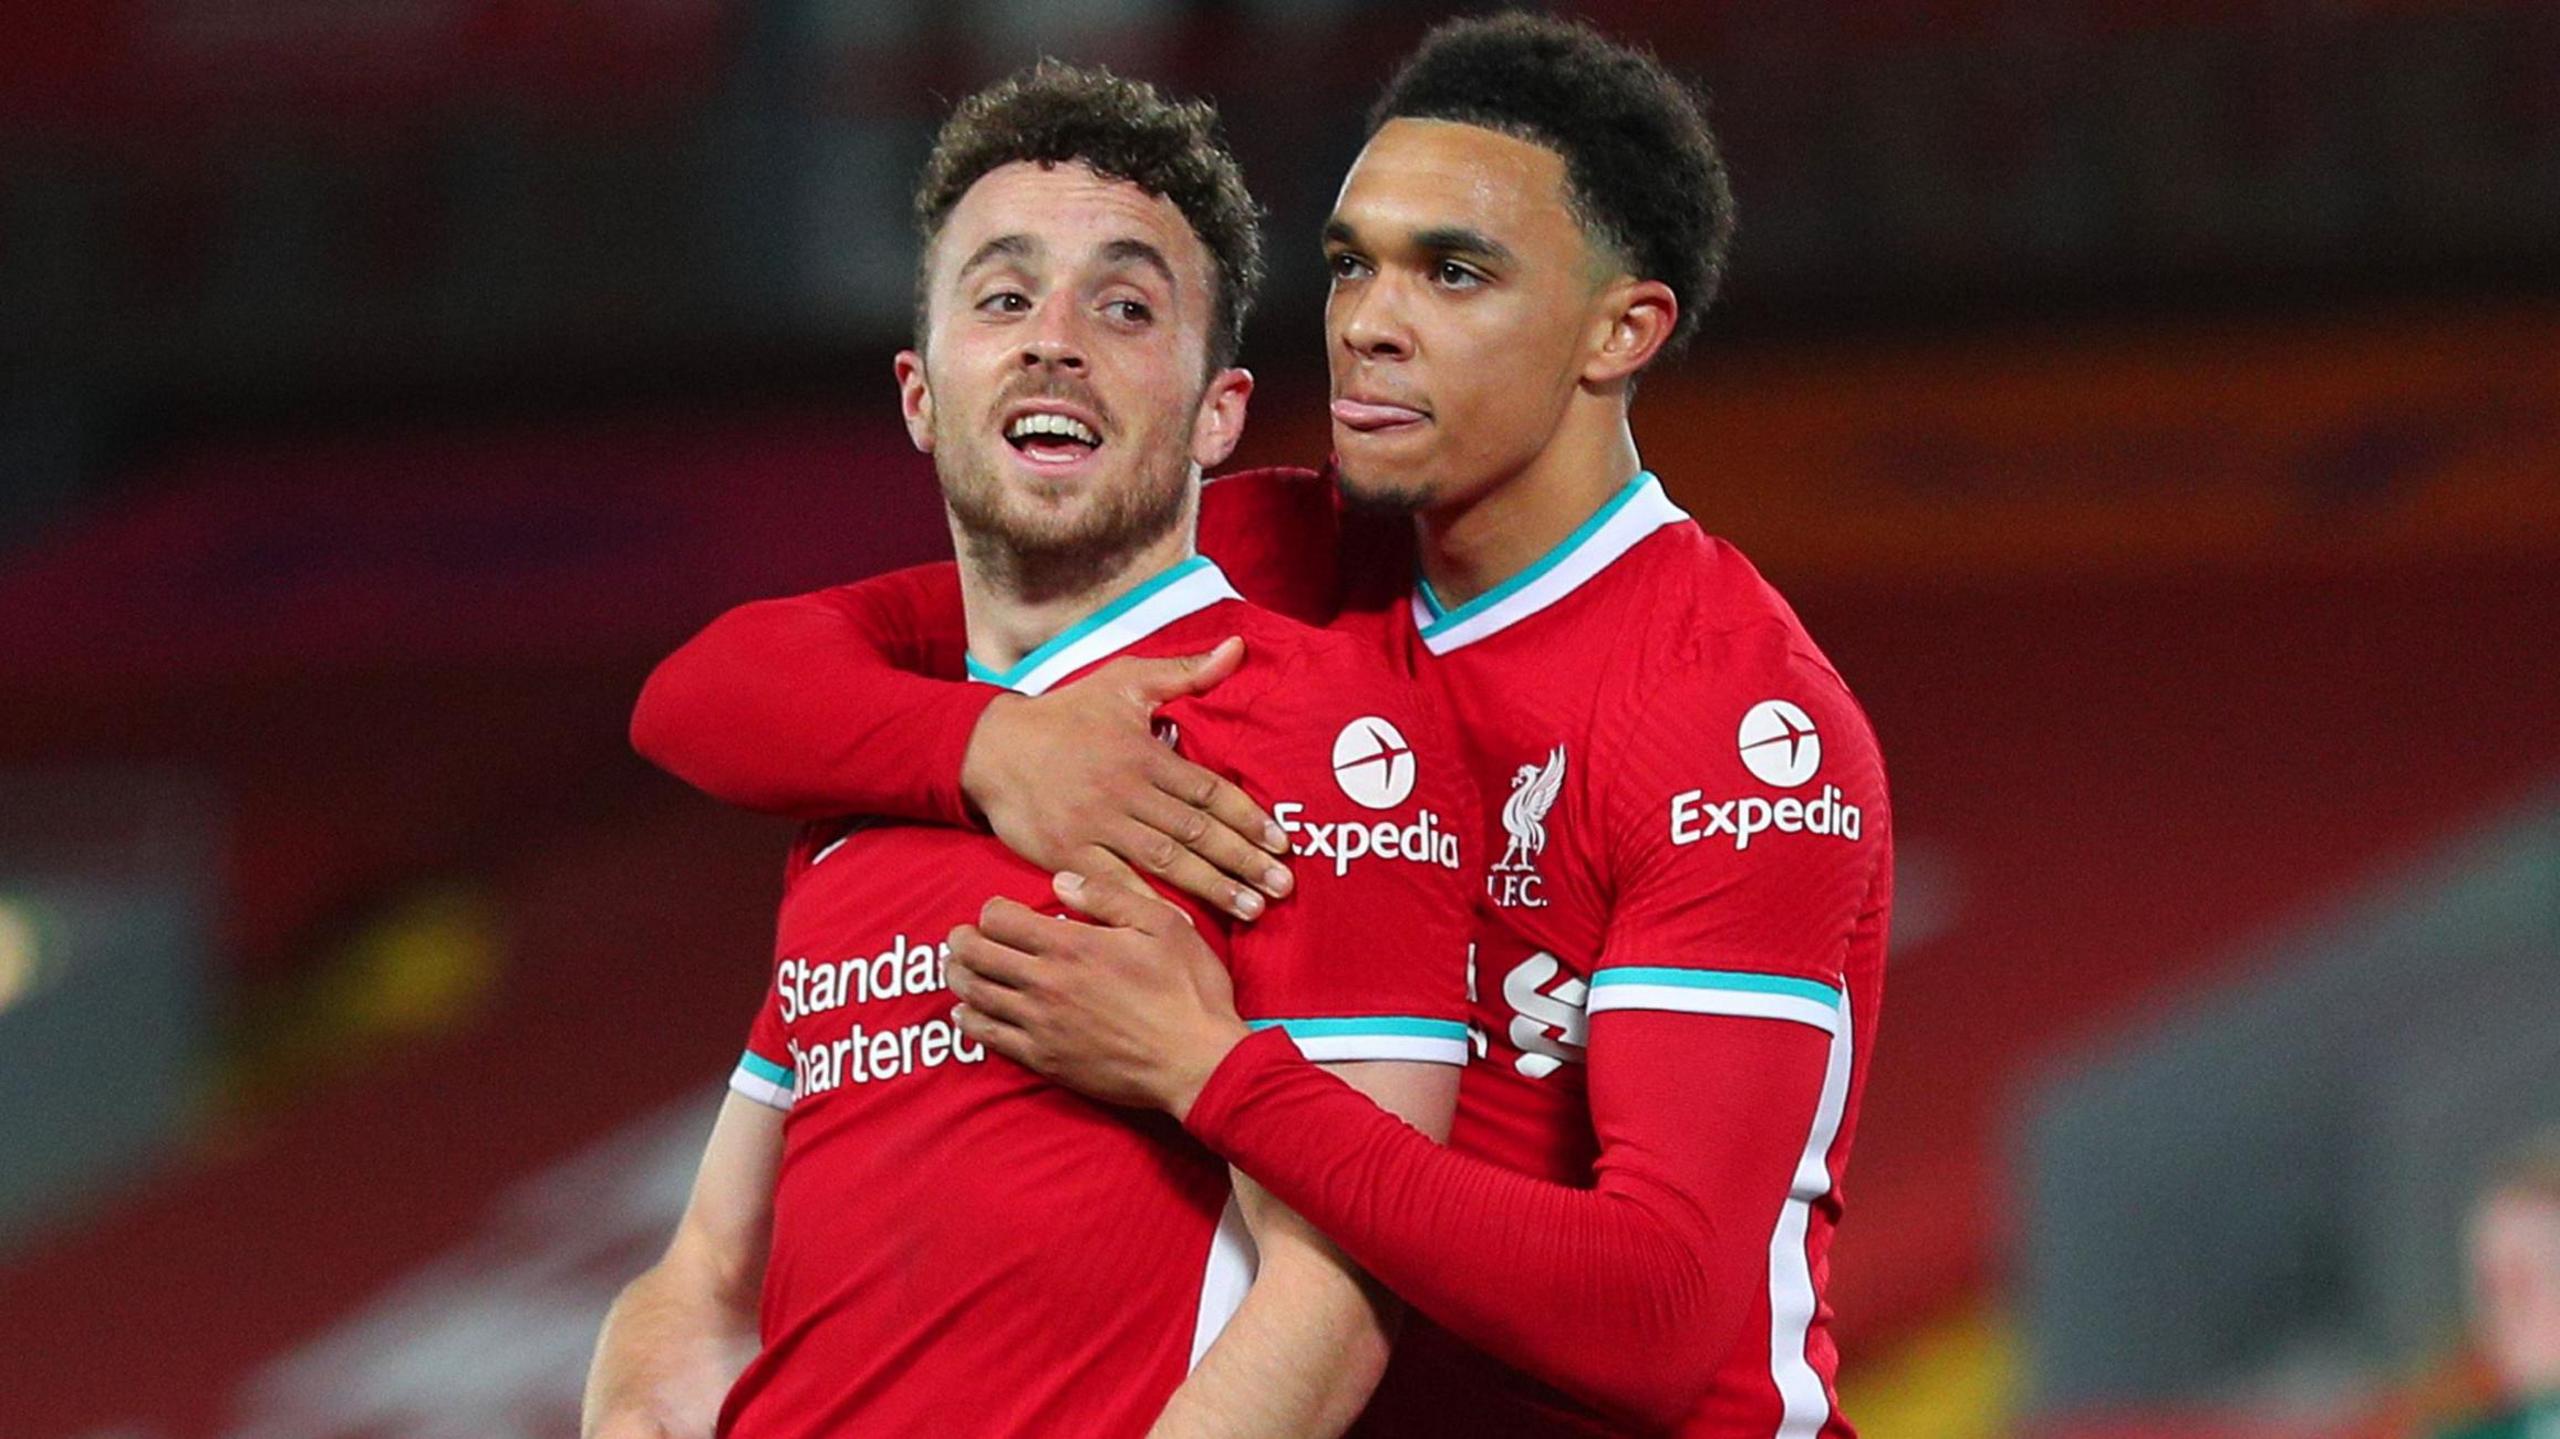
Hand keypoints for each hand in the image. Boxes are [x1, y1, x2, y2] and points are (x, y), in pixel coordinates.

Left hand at [947, 872, 1250, 1119]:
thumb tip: (1061, 881)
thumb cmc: (1188, 990)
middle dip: (961, 941)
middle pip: (975, 955)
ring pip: (975, 995)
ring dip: (958, 977)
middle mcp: (1045, 983)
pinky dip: (970, 1020)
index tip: (999, 912)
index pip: (1000, 919)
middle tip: (961, 937)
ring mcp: (1040, 1025)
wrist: (1197, 1062)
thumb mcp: (1163, 925)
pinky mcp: (1044, 1059)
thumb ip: (1108, 897)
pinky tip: (967, 1012)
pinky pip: (989, 1037)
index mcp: (1071, 946)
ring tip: (958, 968)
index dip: (992, 910)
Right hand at [959, 638, 1292, 922]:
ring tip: (1251, 908)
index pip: (1210, 791)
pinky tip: (1181, 925)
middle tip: (1282, 887)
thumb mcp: (1124, 682)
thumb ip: (1184, 672)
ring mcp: (1098, 826)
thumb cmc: (1065, 714)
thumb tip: (1237, 647)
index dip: (1250, 818)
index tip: (1283, 843)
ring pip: (1166, 861)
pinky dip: (1148, 904)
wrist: (992, 747)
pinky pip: (1115, 884)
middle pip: (1197, 831)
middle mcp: (1127, 792)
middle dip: (1244, 860)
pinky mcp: (1069, 853)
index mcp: (1146, 754)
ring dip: (1212, 886)